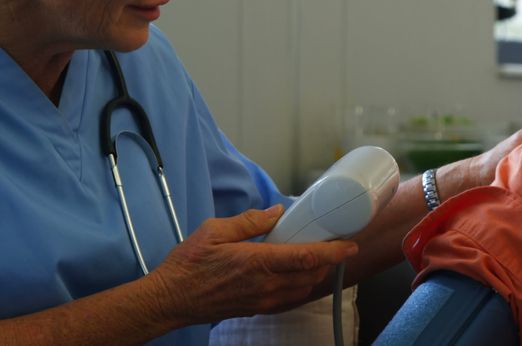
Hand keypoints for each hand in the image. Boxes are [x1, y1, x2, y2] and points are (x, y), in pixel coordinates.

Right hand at [149, 205, 357, 325]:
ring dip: (315, 274)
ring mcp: (263, 301)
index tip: (350, 244)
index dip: (333, 252)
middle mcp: (266, 285)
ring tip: (319, 256)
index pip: (306, 258)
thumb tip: (276, 212)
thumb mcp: (214, 231)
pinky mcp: (257, 309)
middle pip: (311, 275)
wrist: (171, 300)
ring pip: (302, 289)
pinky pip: (289, 298)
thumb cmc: (188, 265)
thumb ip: (249, 221)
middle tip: (336, 243)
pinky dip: (300, 286)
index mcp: (258, 263)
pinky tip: (297, 274)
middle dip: (328, 261)